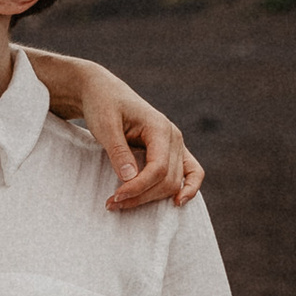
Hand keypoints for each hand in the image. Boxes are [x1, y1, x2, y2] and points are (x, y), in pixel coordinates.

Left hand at [60, 58, 204, 210]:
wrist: (104, 92)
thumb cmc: (103, 105)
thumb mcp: (105, 125)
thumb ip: (118, 151)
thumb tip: (130, 178)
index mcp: (159, 128)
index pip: (158, 168)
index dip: (139, 187)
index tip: (115, 196)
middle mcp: (174, 137)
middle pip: (167, 179)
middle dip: (141, 196)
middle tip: (112, 203)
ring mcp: (176, 144)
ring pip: (175, 182)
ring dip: (151, 198)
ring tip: (121, 203)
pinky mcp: (172, 150)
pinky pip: (192, 172)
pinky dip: (188, 188)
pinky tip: (177, 202)